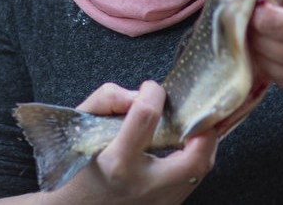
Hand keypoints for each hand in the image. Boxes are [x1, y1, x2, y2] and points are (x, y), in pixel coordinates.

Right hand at [60, 81, 217, 204]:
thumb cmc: (76, 170)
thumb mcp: (81, 126)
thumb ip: (107, 101)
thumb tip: (137, 94)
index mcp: (117, 162)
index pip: (147, 117)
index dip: (153, 94)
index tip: (150, 89)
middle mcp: (142, 186)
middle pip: (194, 159)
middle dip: (205, 130)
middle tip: (198, 110)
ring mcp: (157, 202)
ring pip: (199, 171)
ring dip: (203, 144)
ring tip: (193, 125)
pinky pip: (192, 181)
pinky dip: (194, 159)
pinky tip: (185, 146)